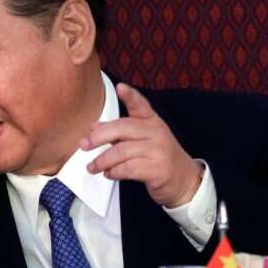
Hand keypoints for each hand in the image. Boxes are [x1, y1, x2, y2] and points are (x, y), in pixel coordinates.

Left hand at [82, 83, 203, 207]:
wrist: (184, 180)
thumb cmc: (157, 157)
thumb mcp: (141, 140)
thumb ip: (119, 133)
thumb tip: (93, 127)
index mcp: (152, 122)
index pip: (141, 105)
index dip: (130, 96)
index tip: (121, 87)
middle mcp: (156, 132)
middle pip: (122, 128)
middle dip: (98, 137)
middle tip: (84, 145)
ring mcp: (159, 150)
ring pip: (122, 151)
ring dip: (102, 161)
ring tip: (93, 167)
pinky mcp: (158, 169)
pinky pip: (128, 168)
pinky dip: (114, 172)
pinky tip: (109, 174)